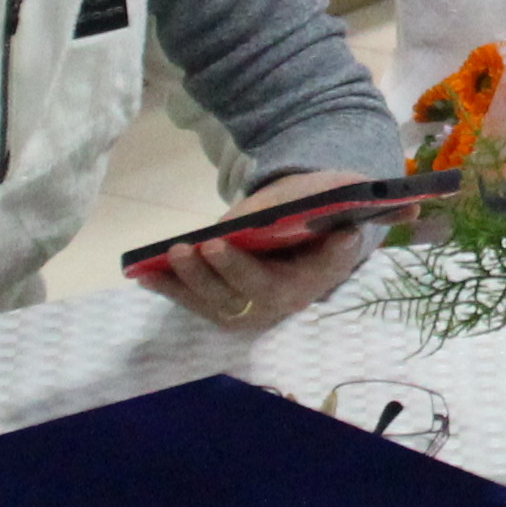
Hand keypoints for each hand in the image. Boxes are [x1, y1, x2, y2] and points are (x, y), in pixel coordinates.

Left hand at [141, 167, 386, 330]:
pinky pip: (192, 302)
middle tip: (197, 245)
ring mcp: (248, 308)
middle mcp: (279, 304)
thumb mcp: (340, 198)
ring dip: (187, 283)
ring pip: (214, 303)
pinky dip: (168, 288)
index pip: (281, 284)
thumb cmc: (325, 209)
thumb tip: (361, 225)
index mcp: (310, 282)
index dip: (249, 268)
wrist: (313, 227)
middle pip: (243, 296)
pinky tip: (144, 272)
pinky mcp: (222, 303)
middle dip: (216, 272)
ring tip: (169, 255)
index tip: (222, 240)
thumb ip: (346, 207)